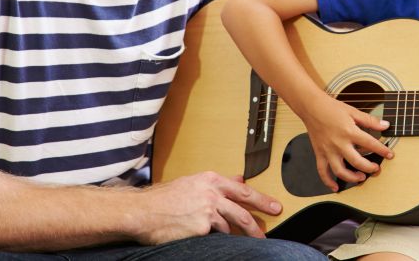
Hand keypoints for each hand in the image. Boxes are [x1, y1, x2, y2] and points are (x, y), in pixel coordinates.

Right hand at [137, 172, 281, 243]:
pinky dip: (216, 238)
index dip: (261, 199)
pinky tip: (209, 238)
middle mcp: (212, 193)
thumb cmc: (163, 199)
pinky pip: (215, 236)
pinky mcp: (202, 228)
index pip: (243, 189)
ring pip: (231, 225)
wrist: (144, 211)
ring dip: (236, 234)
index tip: (274, 205)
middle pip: (243, 209)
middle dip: (259, 221)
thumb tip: (238, 179)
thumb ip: (215, 185)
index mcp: (210, 180)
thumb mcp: (192, 184)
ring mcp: (208, 211)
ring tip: (240, 239)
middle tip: (269, 229)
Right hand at [302, 93, 392, 191]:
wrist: (311, 106)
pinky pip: (322, 171)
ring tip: (361, 177)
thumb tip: (385, 125)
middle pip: (357, 162)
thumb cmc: (331, 108)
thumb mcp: (353, 111)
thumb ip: (370, 120)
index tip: (390, 155)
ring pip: (340, 171)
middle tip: (376, 168)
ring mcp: (328, 150)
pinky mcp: (319, 153)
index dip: (382, 150)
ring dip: (352, 178)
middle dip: (369, 168)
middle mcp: (339, 143)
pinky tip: (335, 187)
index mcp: (349, 131)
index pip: (370, 144)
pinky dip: (328, 182)